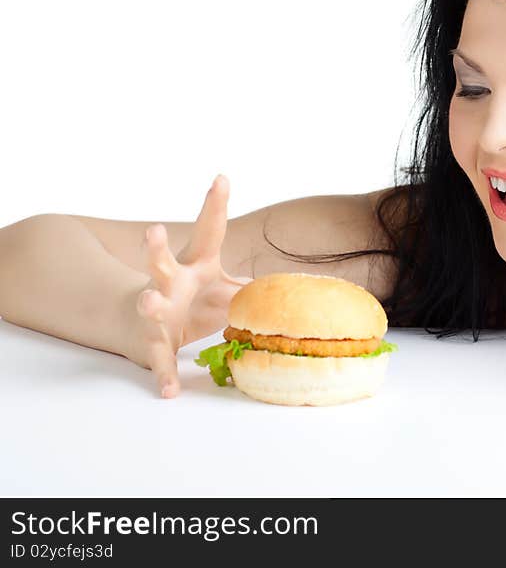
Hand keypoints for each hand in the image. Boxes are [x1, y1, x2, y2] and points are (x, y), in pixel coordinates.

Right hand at [127, 175, 251, 397]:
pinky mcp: (152, 343)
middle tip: (153, 230)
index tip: (222, 178)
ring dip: (150, 304)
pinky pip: (159, 361)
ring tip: (152, 302)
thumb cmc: (190, 298)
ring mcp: (156, 311)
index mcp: (195, 264)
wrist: (139, 325)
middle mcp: (171, 282)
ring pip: (149, 304)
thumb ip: (255, 282)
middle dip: (154, 247)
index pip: (207, 230)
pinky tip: (170, 391)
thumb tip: (303, 282)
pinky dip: (165, 375)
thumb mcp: (223, 285)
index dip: (214, 204)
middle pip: (161, 260)